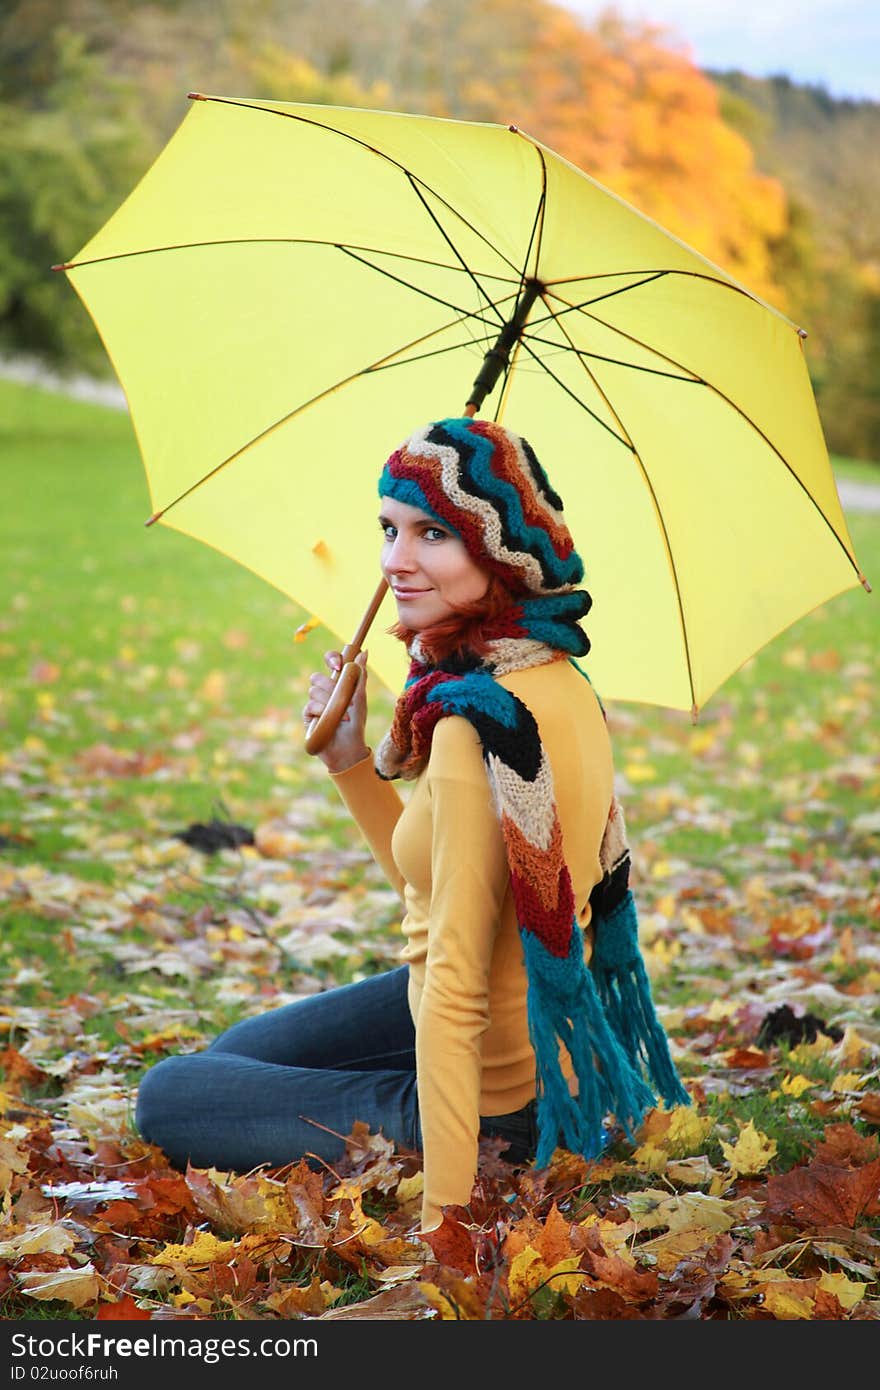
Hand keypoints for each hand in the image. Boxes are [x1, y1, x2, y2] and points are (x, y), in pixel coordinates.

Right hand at [303, 649, 369, 771]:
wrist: (350, 747)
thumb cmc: (357, 723)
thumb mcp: (360, 698)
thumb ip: (360, 675)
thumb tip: (364, 652)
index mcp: (338, 683)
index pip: (330, 662)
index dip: (331, 658)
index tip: (339, 664)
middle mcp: (324, 691)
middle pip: (317, 677)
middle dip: (330, 685)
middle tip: (343, 696)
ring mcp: (315, 703)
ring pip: (314, 690)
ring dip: (331, 701)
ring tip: (344, 714)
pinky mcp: (308, 716)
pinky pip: (311, 705)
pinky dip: (323, 711)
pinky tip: (332, 720)